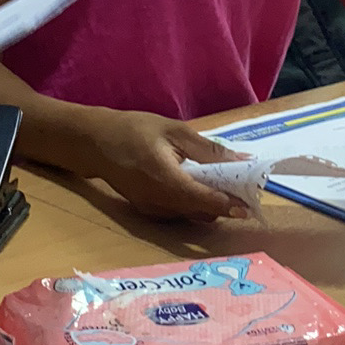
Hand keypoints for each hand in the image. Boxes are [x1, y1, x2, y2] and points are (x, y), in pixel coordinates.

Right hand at [85, 110, 250, 220]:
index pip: (204, 201)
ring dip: (210, 205)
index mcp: (166, 180)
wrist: (94, 142)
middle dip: (224, 205)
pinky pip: (178, 212)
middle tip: (242, 189)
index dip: (229, 205)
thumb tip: (243, 159)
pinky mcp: (148, 211)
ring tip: (224, 185)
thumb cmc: (135, 130)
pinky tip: (199, 186)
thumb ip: (208, 149)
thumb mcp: (174, 131)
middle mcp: (159, 202)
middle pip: (201, 212)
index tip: (250, 205)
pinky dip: (193, 204)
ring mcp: (152, 210)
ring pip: (191, 215)